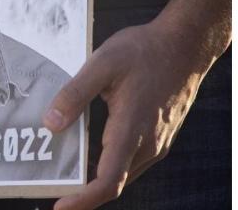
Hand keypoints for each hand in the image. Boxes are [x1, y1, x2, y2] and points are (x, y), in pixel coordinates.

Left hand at [44, 17, 208, 209]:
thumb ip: (75, 93)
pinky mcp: (163, 136)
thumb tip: (51, 124)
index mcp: (132, 128)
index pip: (109, 181)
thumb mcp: (104, 62)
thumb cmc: (147, 50)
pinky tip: (96, 142)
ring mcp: (159, 142)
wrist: (187, 44)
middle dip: (82, 186)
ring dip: (98, 171)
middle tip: (53, 176)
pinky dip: (113, 159)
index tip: (59, 206)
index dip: (82, 200)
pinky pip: (134, 159)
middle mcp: (149, 143)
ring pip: (124, 170)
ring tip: (70, 159)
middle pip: (113, 180)